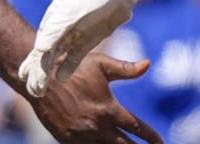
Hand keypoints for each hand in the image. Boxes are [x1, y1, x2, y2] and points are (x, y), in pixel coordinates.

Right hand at [19, 0, 155, 96]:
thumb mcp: (72, 11)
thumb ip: (56, 30)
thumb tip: (40, 50)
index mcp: (53, 21)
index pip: (40, 47)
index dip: (34, 65)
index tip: (29, 80)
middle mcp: (60, 29)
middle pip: (46, 55)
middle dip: (38, 73)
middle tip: (33, 91)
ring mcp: (74, 35)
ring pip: (57, 57)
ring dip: (49, 72)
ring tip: (40, 89)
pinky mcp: (87, 40)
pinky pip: (75, 57)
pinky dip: (67, 67)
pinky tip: (62, 78)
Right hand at [27, 52, 162, 143]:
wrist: (38, 80)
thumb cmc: (71, 67)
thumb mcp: (100, 64)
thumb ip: (126, 68)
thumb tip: (148, 64)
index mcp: (109, 109)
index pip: (137, 128)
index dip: (152, 137)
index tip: (161, 143)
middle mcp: (98, 127)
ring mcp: (82, 137)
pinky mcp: (67, 141)